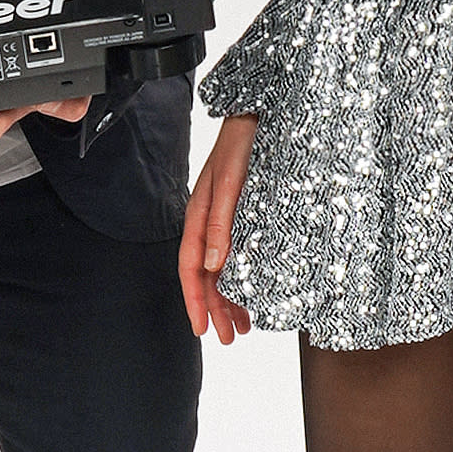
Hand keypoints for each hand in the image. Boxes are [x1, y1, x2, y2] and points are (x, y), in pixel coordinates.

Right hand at [180, 115, 256, 342]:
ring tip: (243, 324)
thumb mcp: (231, 184)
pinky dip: (243, 278)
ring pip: (223, 269)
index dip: (195, 300)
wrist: (260, 115)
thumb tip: (214, 262)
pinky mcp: (244, 215)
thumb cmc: (241, 143)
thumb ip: (220, 223)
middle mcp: (211, 222)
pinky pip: (238, 255)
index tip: (202, 327)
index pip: (191, 268)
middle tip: (228, 336)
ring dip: (230, 299)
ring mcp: (227, 220)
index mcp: (200, 216)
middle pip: (207, 275)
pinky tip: (252, 291)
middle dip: (215, 308)